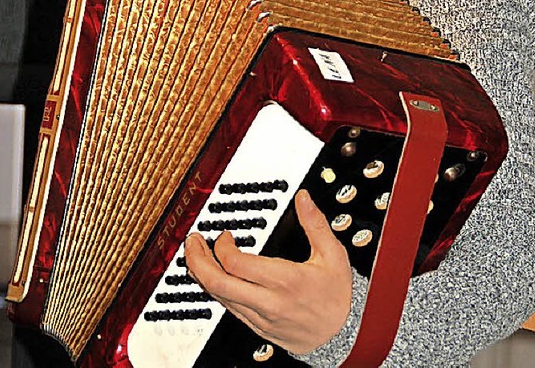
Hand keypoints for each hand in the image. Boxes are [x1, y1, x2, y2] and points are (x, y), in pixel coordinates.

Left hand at [184, 189, 351, 354]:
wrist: (343, 336)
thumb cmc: (338, 296)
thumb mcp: (333, 254)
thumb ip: (315, 224)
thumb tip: (303, 198)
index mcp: (283, 281)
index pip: (236, 264)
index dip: (222, 246)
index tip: (225, 235)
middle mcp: (267, 302)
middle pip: (218, 283)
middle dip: (197, 261)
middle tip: (192, 242)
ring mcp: (260, 317)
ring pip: (220, 298)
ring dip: (203, 275)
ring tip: (196, 255)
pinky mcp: (258, 328)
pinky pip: (230, 309)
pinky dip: (217, 290)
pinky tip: (214, 277)